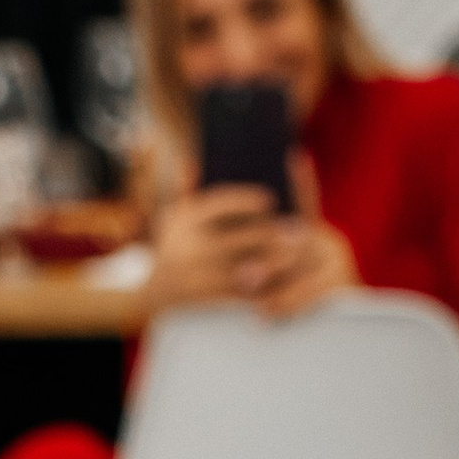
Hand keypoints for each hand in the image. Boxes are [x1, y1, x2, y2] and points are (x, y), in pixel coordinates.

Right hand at [146, 154, 354, 321]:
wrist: (158, 292)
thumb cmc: (175, 246)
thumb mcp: (175, 216)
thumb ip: (186, 190)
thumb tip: (192, 161)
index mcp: (188, 220)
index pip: (220, 205)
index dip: (246, 201)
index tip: (271, 198)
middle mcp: (192, 245)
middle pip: (239, 238)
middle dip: (271, 235)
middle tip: (300, 230)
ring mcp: (199, 273)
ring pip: (243, 268)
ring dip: (274, 264)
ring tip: (298, 257)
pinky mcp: (208, 298)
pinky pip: (241, 293)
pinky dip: (263, 289)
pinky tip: (285, 283)